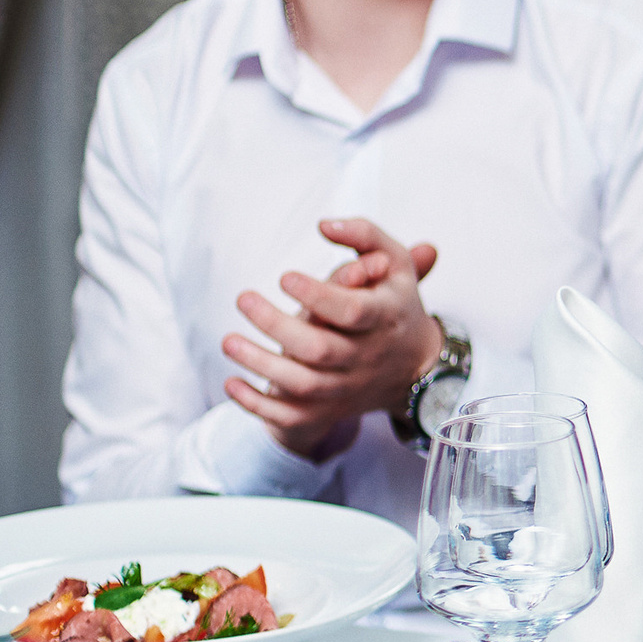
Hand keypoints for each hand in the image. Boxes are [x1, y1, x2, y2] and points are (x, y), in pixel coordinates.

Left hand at [222, 219, 443, 459]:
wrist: (415, 366)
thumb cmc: (393, 302)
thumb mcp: (395, 263)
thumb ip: (364, 235)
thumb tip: (324, 224)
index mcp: (385, 318)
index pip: (353, 311)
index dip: (317, 295)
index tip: (283, 277)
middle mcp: (367, 357)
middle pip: (319, 350)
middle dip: (276, 326)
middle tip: (242, 299)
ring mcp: (347, 388)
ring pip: (301, 385)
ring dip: (259, 364)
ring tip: (227, 340)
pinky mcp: (328, 410)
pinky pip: (291, 417)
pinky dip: (257, 405)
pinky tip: (231, 383)